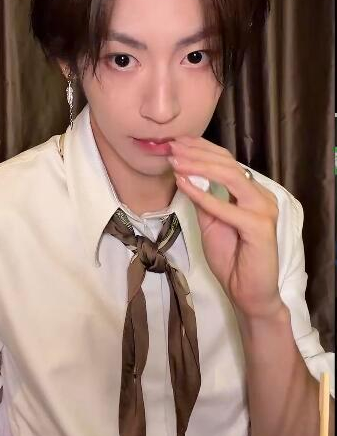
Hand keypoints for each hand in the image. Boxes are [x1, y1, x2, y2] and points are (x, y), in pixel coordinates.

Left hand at [168, 136, 282, 318]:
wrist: (249, 293)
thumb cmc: (232, 259)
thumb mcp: (211, 223)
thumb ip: (203, 200)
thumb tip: (185, 175)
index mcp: (252, 192)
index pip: (227, 161)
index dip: (202, 149)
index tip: (177, 142)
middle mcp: (262, 196)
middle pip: (229, 164)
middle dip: (197, 153)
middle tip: (172, 147)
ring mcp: (264, 210)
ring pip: (231, 177)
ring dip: (199, 167)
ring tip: (175, 162)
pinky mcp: (260, 227)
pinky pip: (227, 207)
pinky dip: (204, 195)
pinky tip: (184, 185)